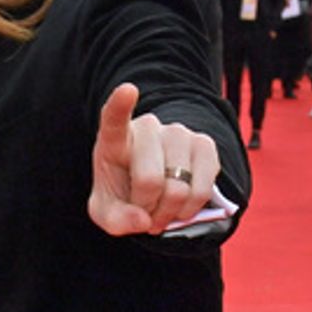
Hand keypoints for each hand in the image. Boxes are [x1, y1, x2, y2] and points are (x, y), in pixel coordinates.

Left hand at [87, 82, 219, 237]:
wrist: (152, 190)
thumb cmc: (123, 196)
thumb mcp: (107, 213)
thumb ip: (115, 220)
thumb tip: (142, 221)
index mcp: (115, 139)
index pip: (115, 119)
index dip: (120, 106)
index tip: (128, 90)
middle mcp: (148, 127)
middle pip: (149, 180)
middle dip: (146, 208)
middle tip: (144, 211)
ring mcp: (178, 133)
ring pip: (178, 189)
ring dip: (168, 213)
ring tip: (160, 209)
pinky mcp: (204, 145)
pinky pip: (201, 190)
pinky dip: (189, 210)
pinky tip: (180, 207)